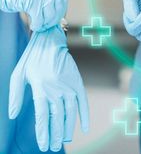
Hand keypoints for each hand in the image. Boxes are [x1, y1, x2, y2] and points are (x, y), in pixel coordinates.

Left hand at [9, 26, 88, 151]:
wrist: (50, 41)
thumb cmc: (31, 59)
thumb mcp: (18, 74)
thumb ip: (14, 95)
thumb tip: (11, 116)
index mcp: (40, 88)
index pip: (43, 117)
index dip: (43, 133)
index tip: (43, 145)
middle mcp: (56, 89)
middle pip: (57, 118)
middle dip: (55, 135)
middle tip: (53, 147)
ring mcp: (68, 85)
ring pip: (70, 112)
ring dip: (67, 128)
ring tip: (64, 140)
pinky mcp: (77, 81)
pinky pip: (82, 101)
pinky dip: (84, 115)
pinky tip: (84, 128)